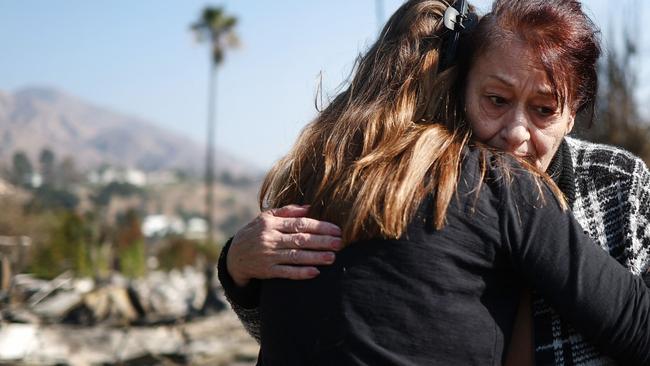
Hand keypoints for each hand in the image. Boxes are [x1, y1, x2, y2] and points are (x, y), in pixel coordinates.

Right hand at [227, 204, 342, 286]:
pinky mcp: (267, 271)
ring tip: (332, 257)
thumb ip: (288, 212)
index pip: (299, 224)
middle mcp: (270, 239)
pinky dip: (301, 272)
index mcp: (271, 223)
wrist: (235, 256)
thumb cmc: (256, 232)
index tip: (336, 229)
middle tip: (340, 243)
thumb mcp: (266, 217)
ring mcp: (268, 256)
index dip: (319, 226)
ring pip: (296, 256)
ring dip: (316, 257)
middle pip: (300, 240)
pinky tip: (316, 272)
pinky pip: (287, 272)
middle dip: (322, 241)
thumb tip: (310, 207)